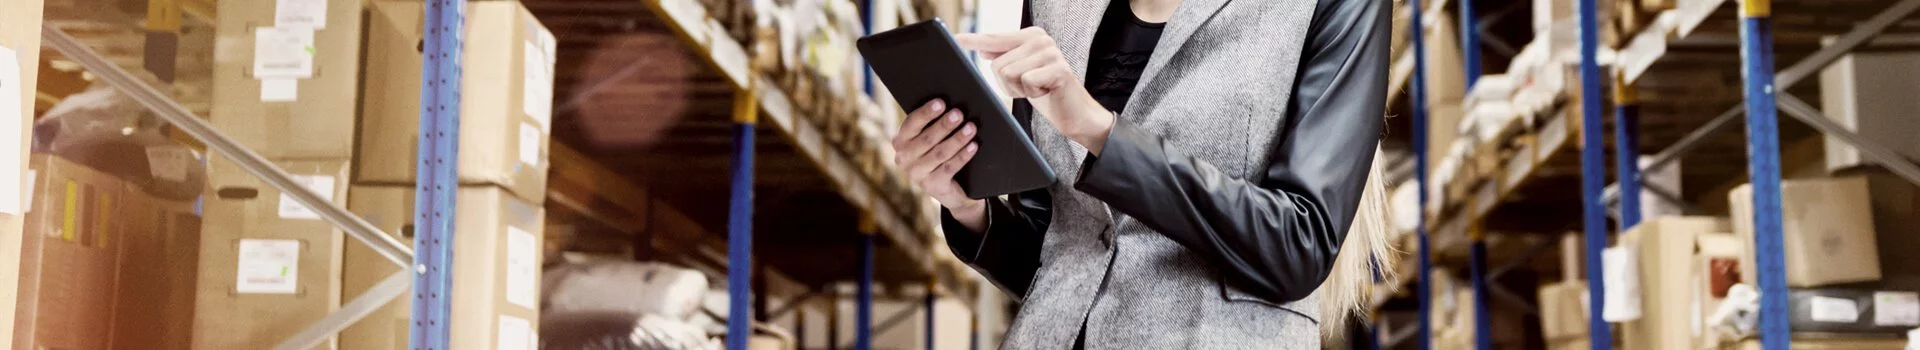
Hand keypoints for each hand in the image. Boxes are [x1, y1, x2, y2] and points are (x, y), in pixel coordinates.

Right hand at [891, 99, 986, 229]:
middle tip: (959, 113)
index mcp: (900, 141)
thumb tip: (951, 105)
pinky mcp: (932, 186)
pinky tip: (973, 146)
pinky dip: (963, 156)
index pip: (911, 124)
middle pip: (927, 139)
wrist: (946, 186)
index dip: (926, 113)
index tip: (941, 103)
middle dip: (944, 125)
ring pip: (940, 153)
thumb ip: (932, 123)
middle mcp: (904, 158)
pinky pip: (949, 168)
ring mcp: (917, 174)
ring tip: (971, 128)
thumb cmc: (937, 150)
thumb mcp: (930, 138)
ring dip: (957, 139)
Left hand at [956, 28, 1113, 153]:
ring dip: (1018, 90)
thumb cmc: (1046, 92)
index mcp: (1030, 36)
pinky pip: (1025, 82)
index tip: (955, 39)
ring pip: (1008, 73)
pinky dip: (1031, 94)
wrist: (1075, 113)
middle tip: (1028, 87)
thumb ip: (1005, 57)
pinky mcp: (1058, 69)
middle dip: (1007, 83)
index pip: (995, 38)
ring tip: (1037, 89)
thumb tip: (981, 48)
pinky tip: (1044, 93)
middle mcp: (1041, 39)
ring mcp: (1050, 52)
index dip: (974, 40)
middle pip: (997, 64)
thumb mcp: (1021, 72)